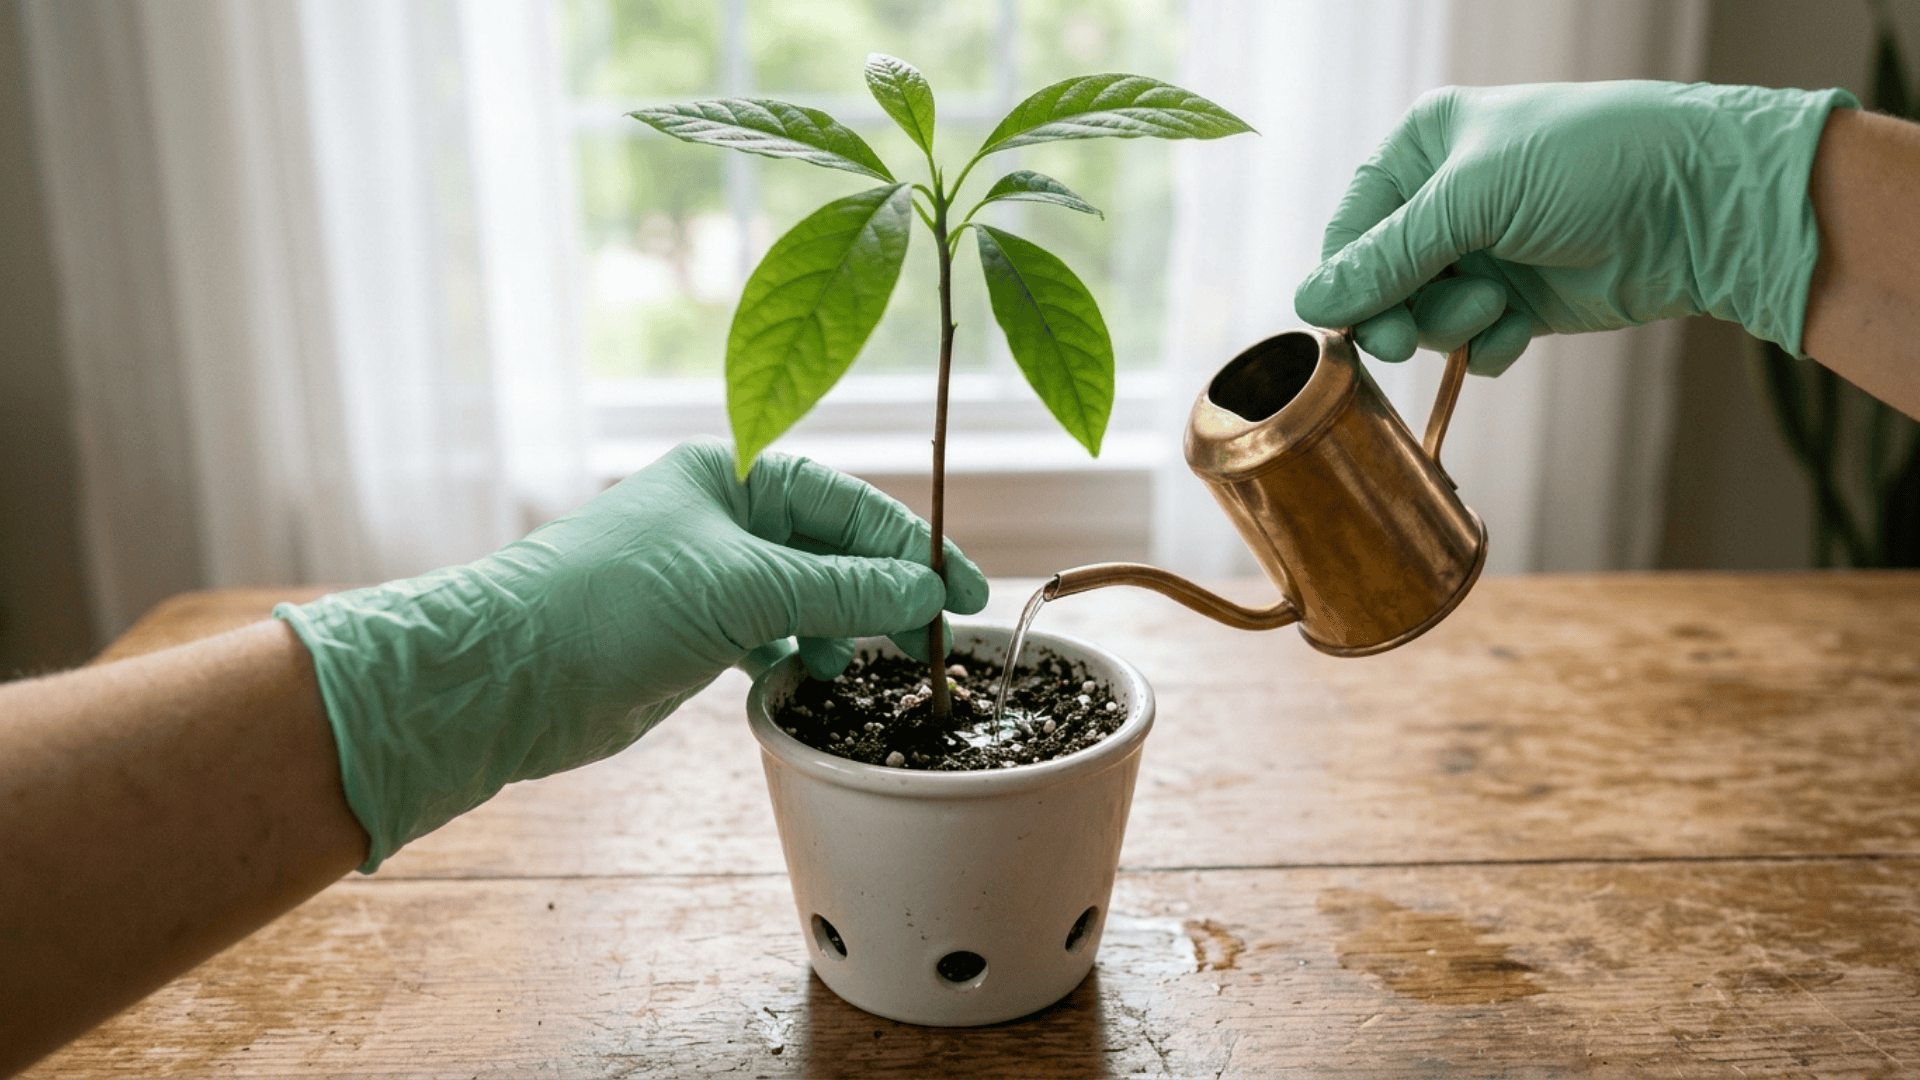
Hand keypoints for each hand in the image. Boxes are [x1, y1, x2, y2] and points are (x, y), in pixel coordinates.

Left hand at [276, 439, 988, 868]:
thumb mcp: (745, 589)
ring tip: (853, 664)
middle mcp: (721, 515)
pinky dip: (796, 654)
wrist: (506, 677)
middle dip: (879, 591)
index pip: (846, 501)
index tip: (965, 593)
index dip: (911, 545)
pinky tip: (809, 679)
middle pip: (830, 548)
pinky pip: (770, 634)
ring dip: (838, 628)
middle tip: (928, 639)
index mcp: (730, 473)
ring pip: (804, 596)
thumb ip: (844, 590)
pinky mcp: (689, 631)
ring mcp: (705, 575)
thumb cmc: (612, 604)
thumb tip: (926, 592)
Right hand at [1294, 81, 1857, 374]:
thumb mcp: (1473, 198)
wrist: (1701, 204)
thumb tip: (1309, 304)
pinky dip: (1487, 346)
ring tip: (1495, 307)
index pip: (1352, 227)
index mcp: (1425, 148)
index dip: (1348, 279)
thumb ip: (1387, 257)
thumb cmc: (1593, 163)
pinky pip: (1471, 342)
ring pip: (1424, 316)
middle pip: (1380, 282)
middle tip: (1410, 336)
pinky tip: (1518, 329)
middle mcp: (1449, 199)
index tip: (1355, 321)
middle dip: (1400, 309)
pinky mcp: (1521, 301)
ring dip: (1450, 323)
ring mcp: (1486, 252)